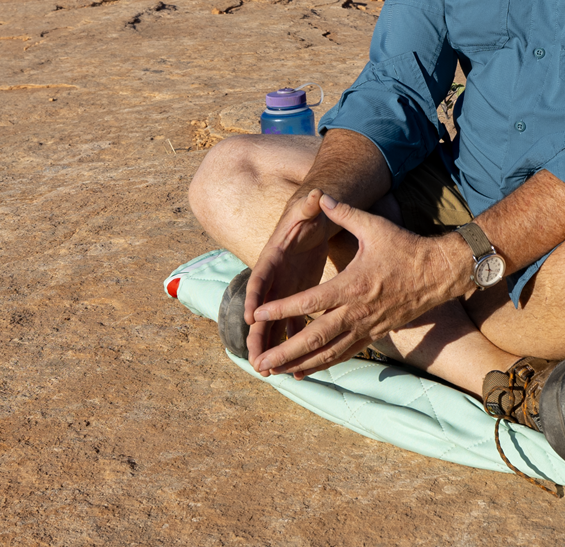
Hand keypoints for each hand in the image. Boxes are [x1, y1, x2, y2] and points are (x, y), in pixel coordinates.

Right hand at [244, 188, 336, 367]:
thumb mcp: (308, 208)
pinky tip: (293, 365)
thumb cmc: (309, 214)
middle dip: (257, 334)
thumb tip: (315, 193)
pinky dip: (290, 341)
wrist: (310, 221)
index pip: (260, 277)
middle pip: (261, 309)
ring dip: (271, 345)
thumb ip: (310, 204)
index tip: (249, 316)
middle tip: (255, 358)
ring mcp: (283, 290)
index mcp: (274, 257)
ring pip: (273, 323)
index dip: (253, 296)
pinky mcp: (296, 297)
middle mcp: (274, 277)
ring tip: (267, 371)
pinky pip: (291, 324)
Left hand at [251, 194, 466, 377]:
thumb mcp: (375, 226)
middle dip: (285, 350)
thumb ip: (345, 213)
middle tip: (260, 362)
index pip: (310, 301)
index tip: (258, 314)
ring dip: (300, 363)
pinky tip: (303, 370)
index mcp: (353, 285)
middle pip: (315, 337)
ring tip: (275, 372)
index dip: (282, 308)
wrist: (439, 273)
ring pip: (329, 352)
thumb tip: (321, 196)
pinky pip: (345, 354)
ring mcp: (367, 327)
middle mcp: (357, 312)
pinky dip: (323, 364)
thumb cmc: (406, 248)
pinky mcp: (375, 334)